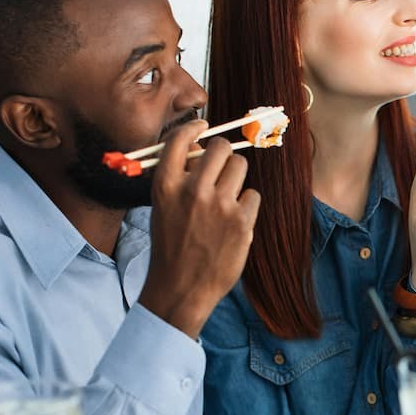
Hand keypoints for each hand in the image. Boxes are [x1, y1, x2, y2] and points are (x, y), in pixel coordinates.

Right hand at [138, 120, 260, 338]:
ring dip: (236, 177)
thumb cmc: (171, 247)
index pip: (180, 140)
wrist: (181, 288)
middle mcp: (193, 191)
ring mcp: (220, 206)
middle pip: (221, 148)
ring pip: (241, 167)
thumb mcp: (162, 208)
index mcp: (166, 186)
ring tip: (226, 198)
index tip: (204, 126)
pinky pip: (253, 195)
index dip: (195, 128)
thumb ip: (178, 179)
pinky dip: (246, 205)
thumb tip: (200, 148)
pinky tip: (233, 222)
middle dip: (224, 153)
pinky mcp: (242, 222)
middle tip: (223, 164)